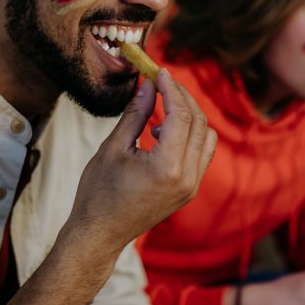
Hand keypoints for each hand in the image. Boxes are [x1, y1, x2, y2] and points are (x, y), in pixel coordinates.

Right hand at [67, 69, 216, 252]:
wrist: (100, 233)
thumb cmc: (98, 193)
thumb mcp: (113, 148)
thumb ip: (135, 115)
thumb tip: (148, 86)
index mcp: (167, 167)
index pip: (182, 115)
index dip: (171, 88)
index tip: (158, 71)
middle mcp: (187, 178)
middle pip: (199, 122)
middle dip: (182, 97)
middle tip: (161, 82)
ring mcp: (191, 186)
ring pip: (206, 136)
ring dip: (189, 116)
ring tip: (159, 114)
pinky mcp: (189, 190)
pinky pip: (201, 153)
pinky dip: (189, 135)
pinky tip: (162, 134)